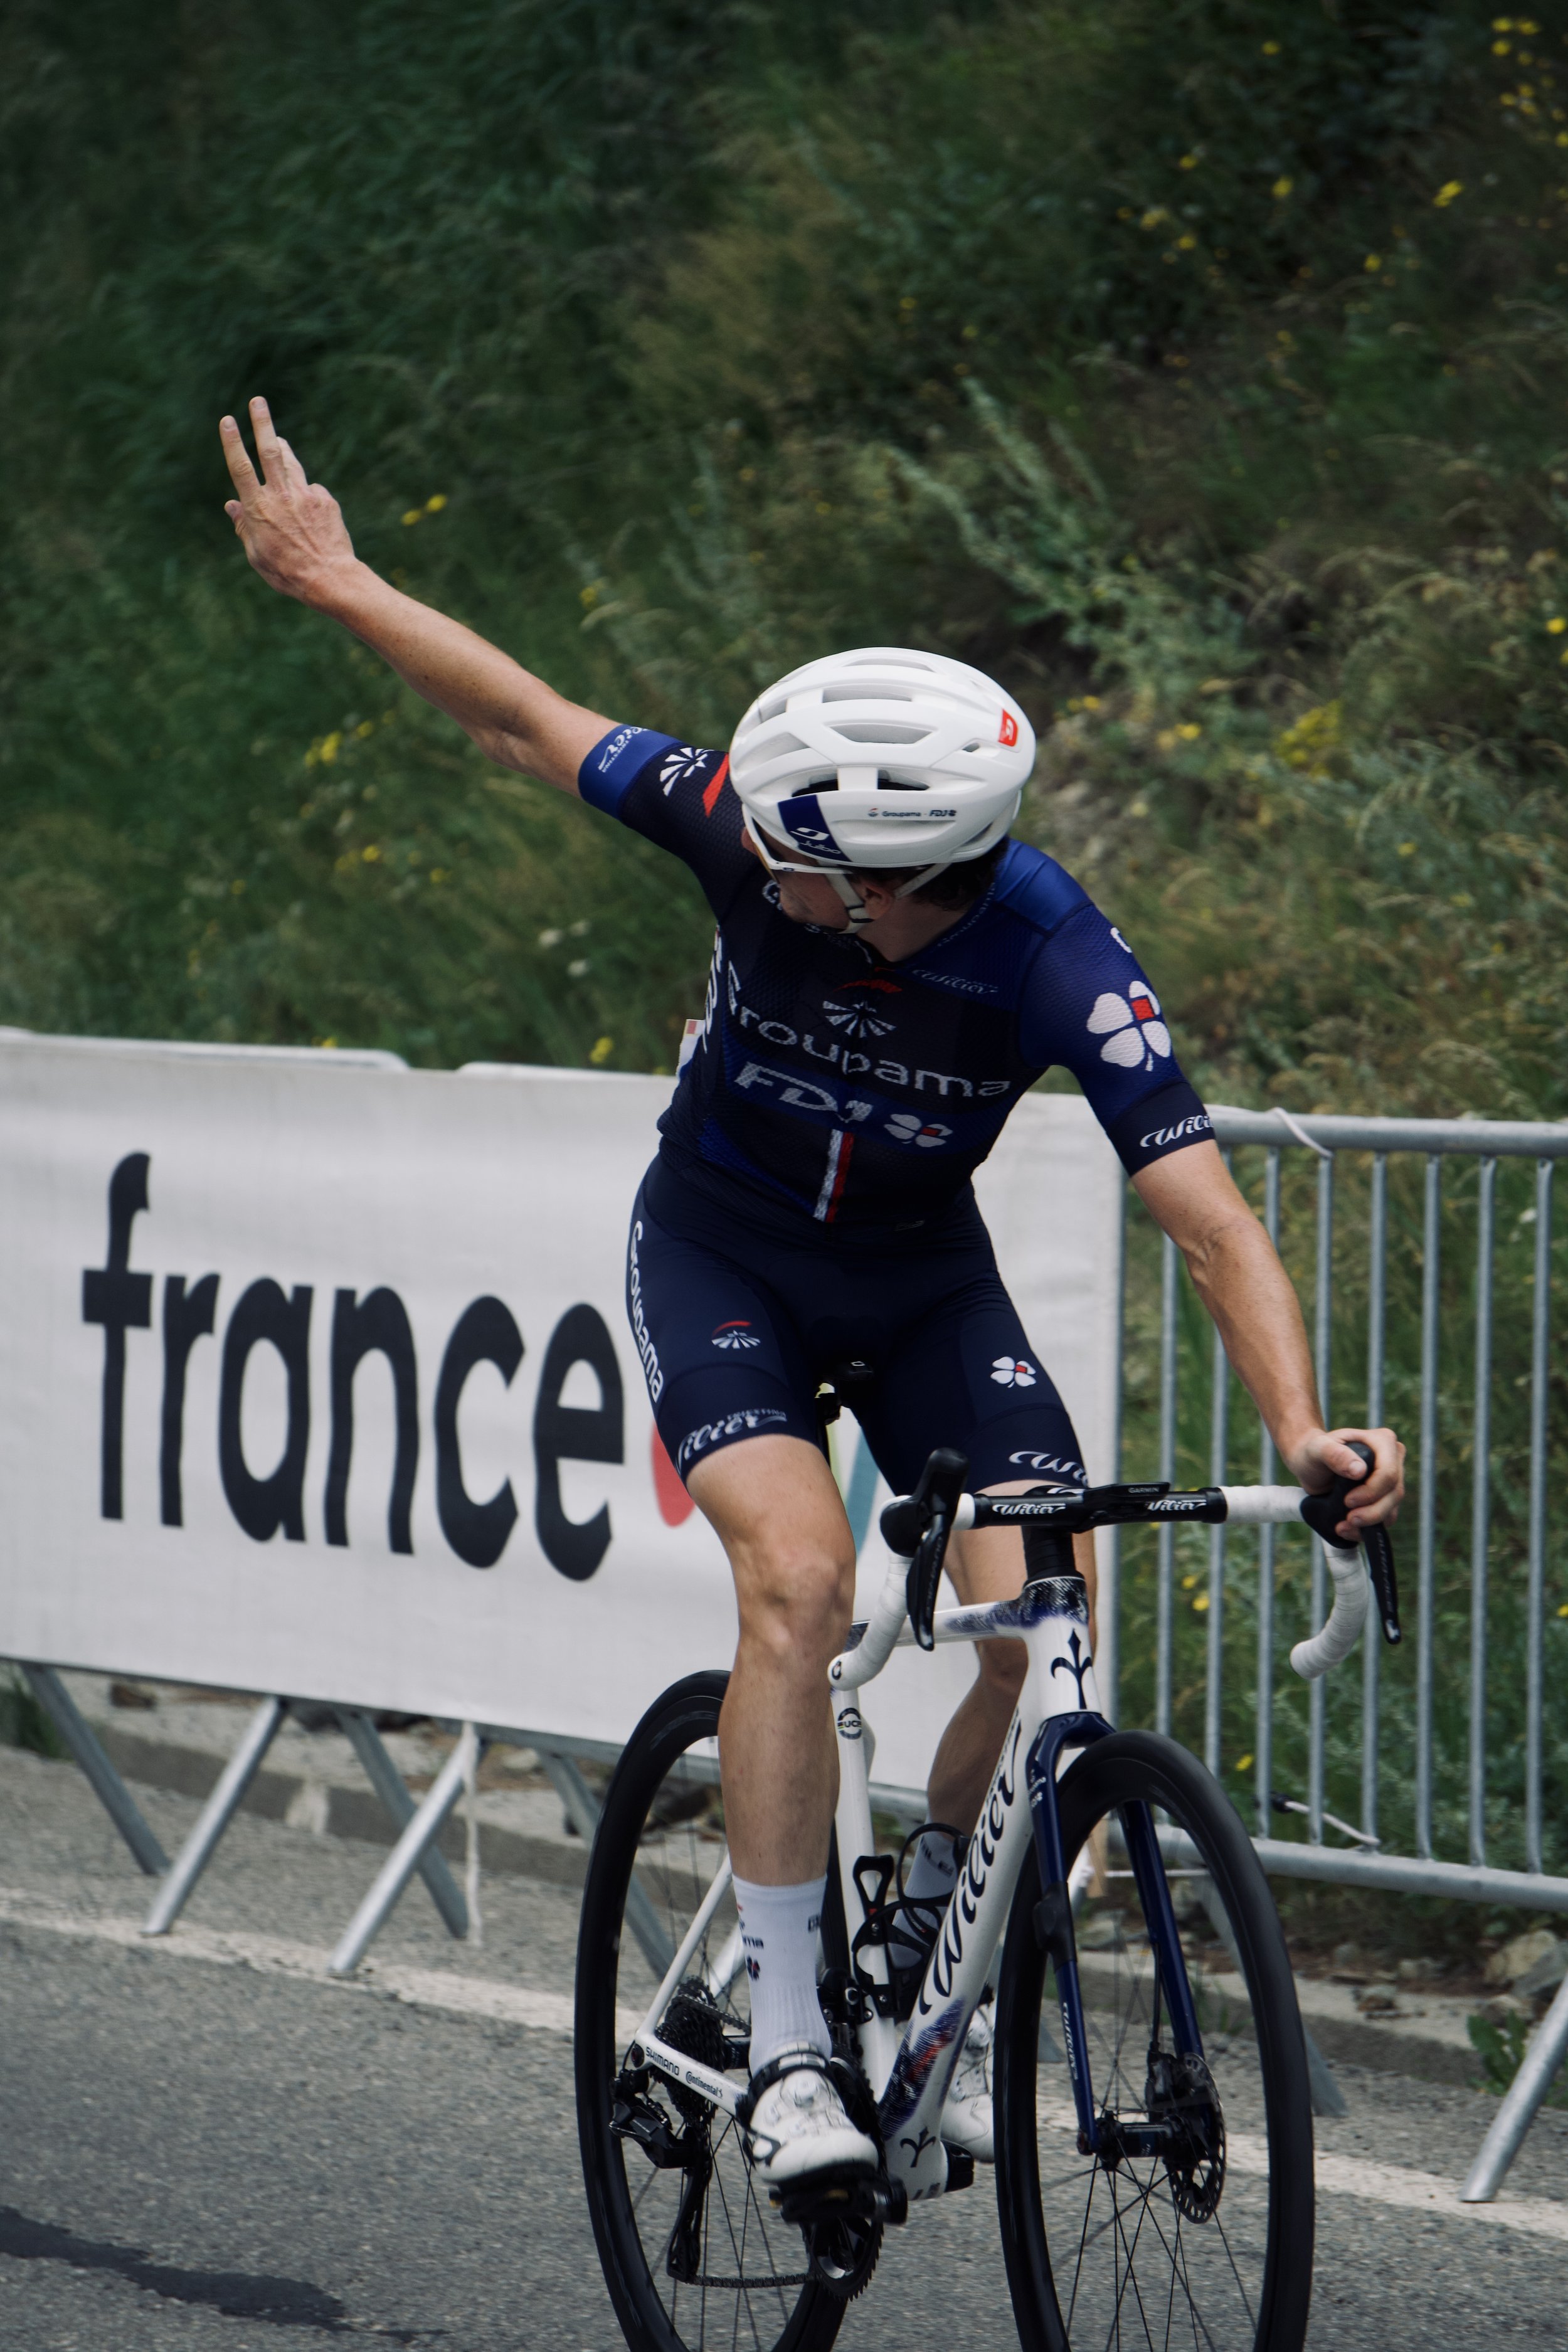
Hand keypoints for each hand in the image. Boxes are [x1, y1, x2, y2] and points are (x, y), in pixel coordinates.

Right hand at [220, 397, 357, 605]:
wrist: (330, 578)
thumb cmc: (288, 572)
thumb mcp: (256, 554)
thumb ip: (244, 527)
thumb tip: (232, 505)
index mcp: (259, 508)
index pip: (241, 467)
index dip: (233, 441)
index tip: (227, 419)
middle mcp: (281, 495)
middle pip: (270, 450)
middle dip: (262, 422)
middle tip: (258, 401)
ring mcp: (305, 495)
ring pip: (292, 464)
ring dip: (284, 449)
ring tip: (279, 439)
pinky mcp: (326, 500)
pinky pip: (312, 490)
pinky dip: (306, 494)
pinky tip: (309, 512)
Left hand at [1286, 1426, 1404, 1542]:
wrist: (1311, 1465)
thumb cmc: (1315, 1451)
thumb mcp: (1317, 1448)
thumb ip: (1335, 1454)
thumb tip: (1359, 1470)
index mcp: (1383, 1441)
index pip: (1388, 1473)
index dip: (1371, 1492)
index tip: (1348, 1501)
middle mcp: (1393, 1460)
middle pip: (1394, 1493)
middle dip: (1372, 1511)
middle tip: (1349, 1519)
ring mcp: (1392, 1481)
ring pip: (1392, 1508)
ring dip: (1370, 1522)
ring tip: (1344, 1527)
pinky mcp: (1386, 1498)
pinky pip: (1385, 1518)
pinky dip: (1367, 1528)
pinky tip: (1348, 1529)